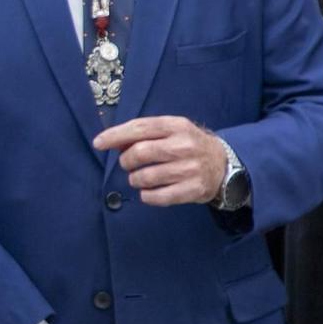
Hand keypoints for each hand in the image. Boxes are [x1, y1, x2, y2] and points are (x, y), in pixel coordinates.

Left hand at [92, 116, 227, 205]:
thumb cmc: (188, 145)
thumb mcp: (171, 130)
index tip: (98, 143)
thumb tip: (112, 141)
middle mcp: (184, 145)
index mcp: (176, 126)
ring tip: (139, 178)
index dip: (115, 136)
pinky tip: (148, 191)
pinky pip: (158, 197)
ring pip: (146, 177)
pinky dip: (146, 196)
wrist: (224, 164)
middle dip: (126, 161)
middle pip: (140, 152)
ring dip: (135, 179)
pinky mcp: (194, 190)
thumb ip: (144, 133)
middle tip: (128, 164)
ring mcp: (190, 169)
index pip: (140, 128)